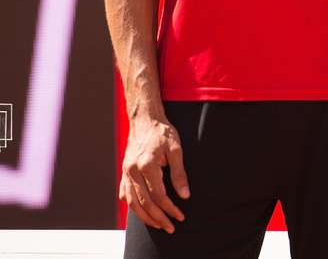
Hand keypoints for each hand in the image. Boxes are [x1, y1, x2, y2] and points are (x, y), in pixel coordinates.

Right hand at [120, 115, 189, 232]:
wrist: (144, 119)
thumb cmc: (162, 132)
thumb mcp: (176, 149)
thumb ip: (179, 173)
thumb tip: (185, 195)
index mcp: (147, 165)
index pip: (159, 196)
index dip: (170, 208)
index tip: (180, 216)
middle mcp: (133, 172)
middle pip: (145, 203)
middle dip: (158, 218)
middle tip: (170, 226)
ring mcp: (126, 173)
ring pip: (132, 203)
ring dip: (145, 217)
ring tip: (158, 224)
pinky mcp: (124, 172)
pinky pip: (125, 194)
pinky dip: (133, 207)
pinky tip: (141, 212)